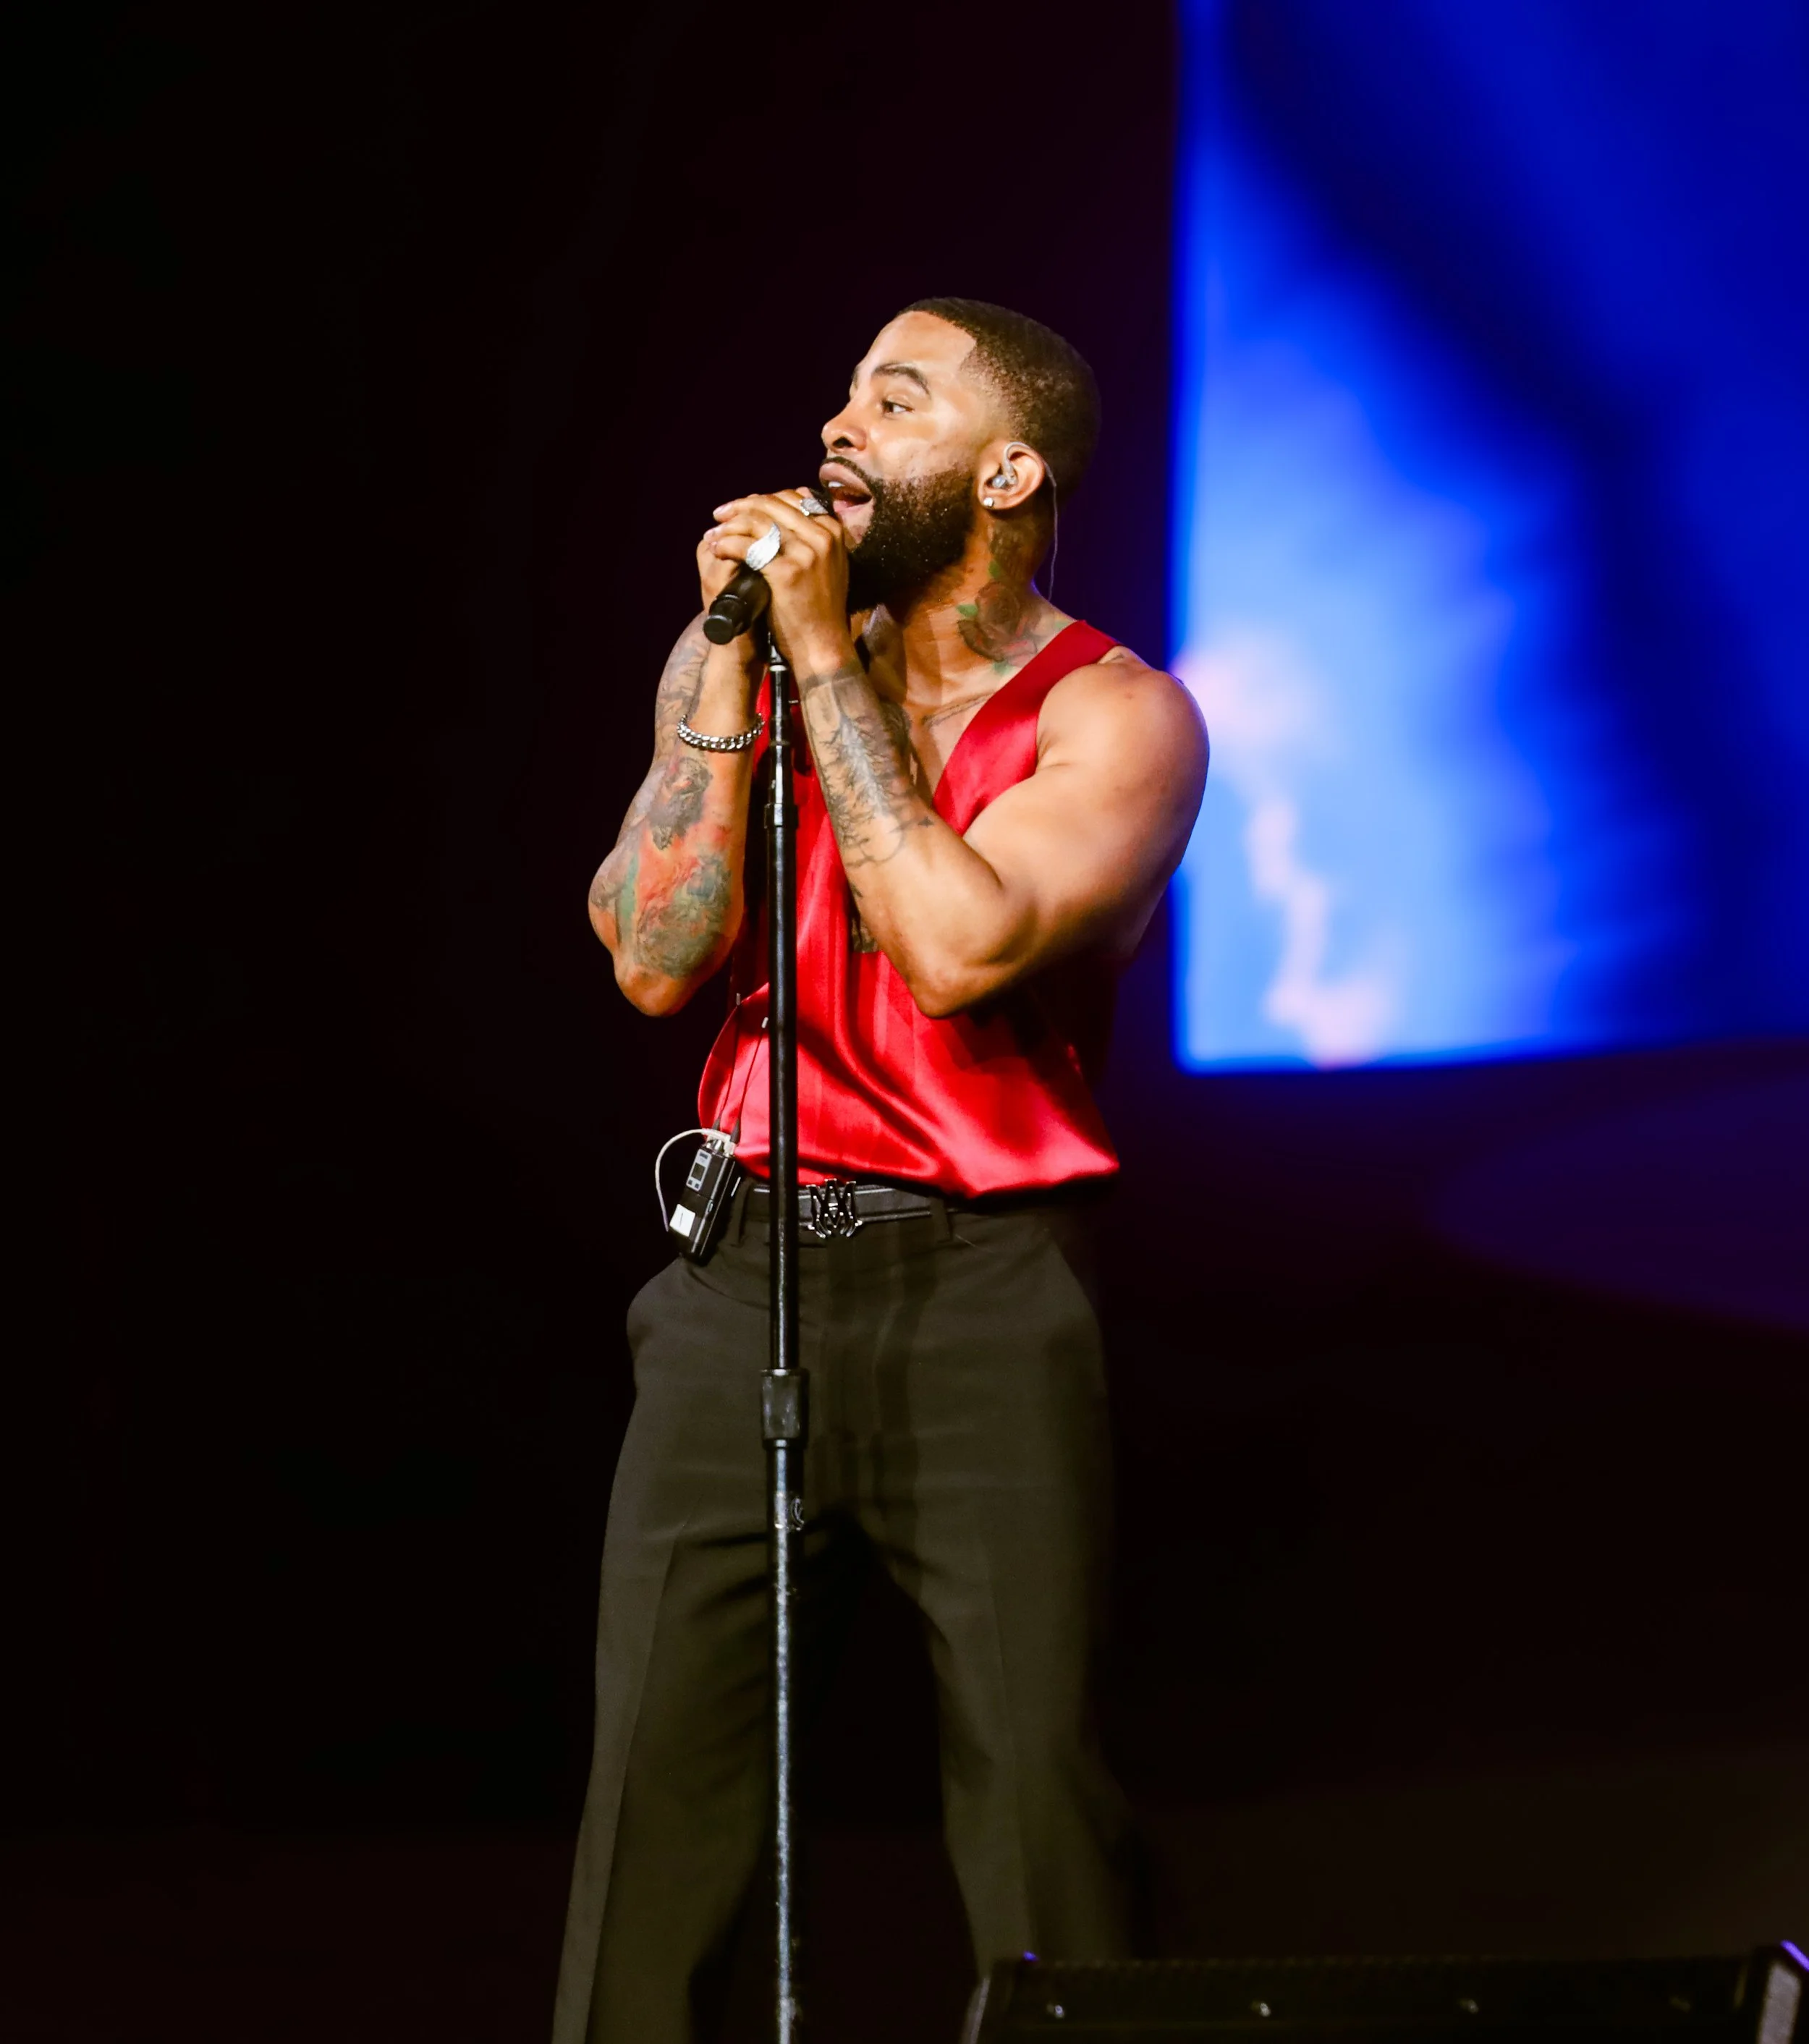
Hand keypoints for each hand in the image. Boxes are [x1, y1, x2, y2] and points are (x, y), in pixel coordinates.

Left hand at [706, 488, 851, 665]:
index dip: (761, 500)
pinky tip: (717, 549)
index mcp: (832, 530)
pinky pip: (749, 547)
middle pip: (772, 506)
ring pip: (758, 522)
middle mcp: (822, 536)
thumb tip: (786, 513)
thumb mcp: (828, 564)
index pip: (792, 497)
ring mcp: (807, 553)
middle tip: (719, 515)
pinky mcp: (788, 571)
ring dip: (729, 525)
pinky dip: (728, 545)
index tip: (741, 508)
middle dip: (740, 507)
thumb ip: (813, 538)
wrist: (822, 644)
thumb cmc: (820, 609)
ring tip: (714, 533)